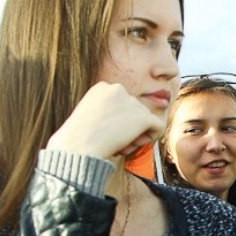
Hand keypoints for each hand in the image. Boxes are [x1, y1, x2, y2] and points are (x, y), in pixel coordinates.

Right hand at [45, 82, 164, 161]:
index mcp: (102, 88)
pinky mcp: (143, 116)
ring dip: (135, 137)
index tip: (104, 134)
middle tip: (113, 143)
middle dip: (127, 130)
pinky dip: (151, 138)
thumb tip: (125, 122)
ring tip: (118, 147)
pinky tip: (134, 146)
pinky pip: (158, 127)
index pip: (121, 105)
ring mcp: (131, 102)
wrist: (77, 146)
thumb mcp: (89, 119)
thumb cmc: (77, 140)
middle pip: (134, 112)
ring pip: (145, 121)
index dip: (116, 123)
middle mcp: (118, 89)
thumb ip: (108, 115)